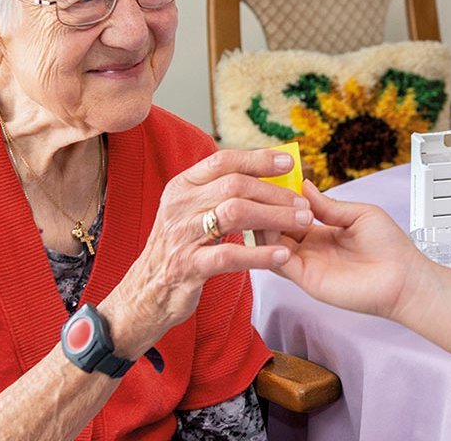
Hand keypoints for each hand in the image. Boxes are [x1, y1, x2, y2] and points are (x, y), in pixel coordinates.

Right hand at [101, 149, 311, 356]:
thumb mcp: (189, 212)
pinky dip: (259, 254)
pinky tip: (282, 255)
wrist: (146, 291)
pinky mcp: (188, 266)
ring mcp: (182, 235)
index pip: (222, 161)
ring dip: (274, 217)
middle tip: (304, 203)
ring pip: (235, 213)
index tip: (288, 162)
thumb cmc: (178, 248)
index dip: (257, 159)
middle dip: (274, 193)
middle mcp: (179, 206)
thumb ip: (217, 192)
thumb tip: (262, 172)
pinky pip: (229, 255)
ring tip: (302, 223)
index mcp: (181, 187)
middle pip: (234, 186)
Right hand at [273, 185, 439, 321]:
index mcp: (321, 231)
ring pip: (270, 245)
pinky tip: (270, 232)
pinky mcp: (307, 280)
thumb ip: (328, 205)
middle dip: (263, 210)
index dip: (276, 199)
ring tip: (259, 208)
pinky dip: (270, 248)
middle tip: (255, 193)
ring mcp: (306, 264)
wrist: (404, 278)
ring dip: (262, 227)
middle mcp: (310, 248)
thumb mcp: (359, 214)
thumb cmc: (390, 247)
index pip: (288, 213)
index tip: (266, 181)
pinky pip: (279, 263)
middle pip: (274, 229)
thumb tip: (304, 185)